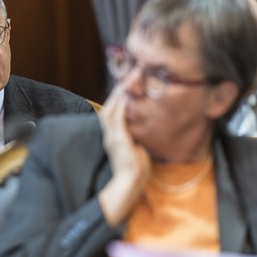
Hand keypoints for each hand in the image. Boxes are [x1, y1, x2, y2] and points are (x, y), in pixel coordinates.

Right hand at [97, 83, 150, 225]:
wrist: (131, 183)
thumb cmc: (137, 168)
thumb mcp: (138, 147)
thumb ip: (138, 135)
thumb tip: (147, 126)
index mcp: (113, 134)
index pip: (114, 109)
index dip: (120, 95)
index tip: (130, 82)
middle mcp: (109, 133)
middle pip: (110, 104)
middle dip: (119, 88)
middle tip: (131, 72)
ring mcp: (112, 135)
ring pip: (112, 107)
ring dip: (120, 91)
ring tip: (130, 77)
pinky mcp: (117, 138)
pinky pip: (117, 116)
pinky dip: (120, 104)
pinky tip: (127, 93)